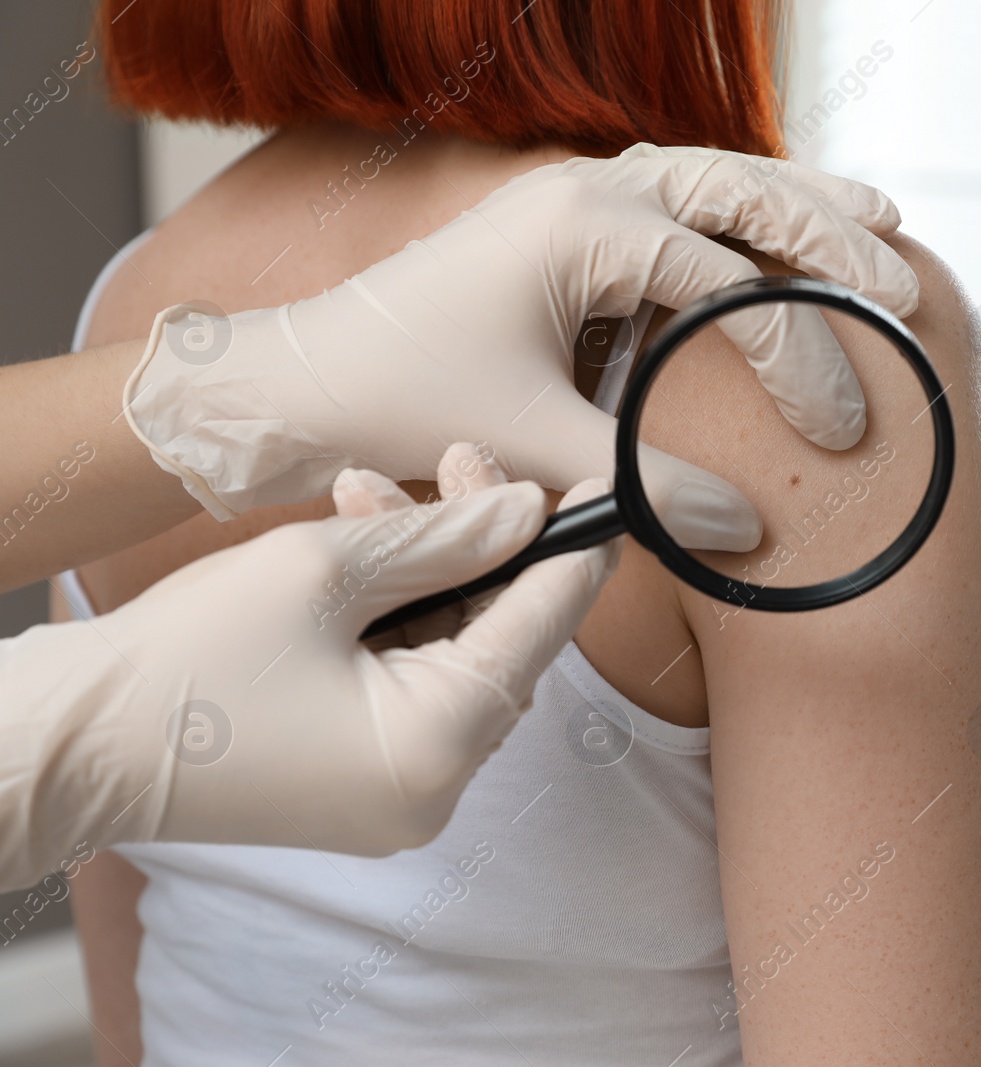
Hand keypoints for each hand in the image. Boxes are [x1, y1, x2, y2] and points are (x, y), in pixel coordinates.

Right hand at [12, 445, 615, 867]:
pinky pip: (414, 684)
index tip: (593, 482)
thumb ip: (442, 537)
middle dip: (481, 540)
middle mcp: (437, 787)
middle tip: (458, 458)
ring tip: (371, 492)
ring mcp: (403, 793)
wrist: (74, 745)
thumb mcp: (322, 569)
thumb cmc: (182, 659)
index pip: (543, 625)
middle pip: (503, 637)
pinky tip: (360, 543)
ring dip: (430, 567)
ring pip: (457, 653)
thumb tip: (526, 508)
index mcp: (438, 745)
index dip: (573, 545)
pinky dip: (398, 615)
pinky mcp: (368, 780)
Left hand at [123, 144, 918, 546]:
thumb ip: (648, 483)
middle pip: (744, 190)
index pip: (729, 282)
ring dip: (802, 206)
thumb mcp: (534, 449)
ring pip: (720, 179)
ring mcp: (580, 200)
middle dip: (831, 241)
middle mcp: (589, 191)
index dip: (798, 357)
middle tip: (904, 295)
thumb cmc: (403, 403)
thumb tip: (749, 530)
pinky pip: (684, 207)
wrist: (300, 381)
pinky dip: (748, 223)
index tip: (842, 428)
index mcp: (585, 225)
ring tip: (885, 227)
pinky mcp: (574, 229)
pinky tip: (792, 242)